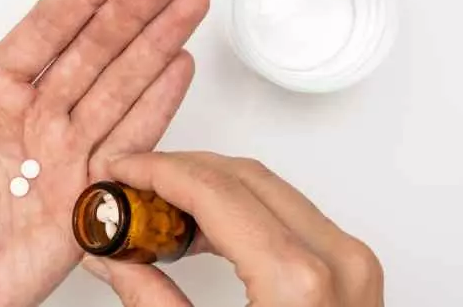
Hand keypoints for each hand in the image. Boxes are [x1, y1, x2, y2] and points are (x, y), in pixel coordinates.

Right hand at [83, 152, 383, 306]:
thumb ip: (150, 301)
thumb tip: (112, 260)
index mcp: (296, 282)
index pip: (213, 189)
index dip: (156, 171)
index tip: (120, 169)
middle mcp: (335, 258)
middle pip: (240, 176)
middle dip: (178, 170)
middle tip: (132, 185)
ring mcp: (350, 259)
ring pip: (265, 187)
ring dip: (206, 186)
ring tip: (157, 207)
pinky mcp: (351, 266)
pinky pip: (285, 212)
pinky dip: (237, 208)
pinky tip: (199, 228)